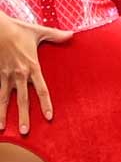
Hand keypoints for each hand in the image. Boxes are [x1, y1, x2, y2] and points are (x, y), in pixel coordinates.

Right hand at [0, 15, 71, 135]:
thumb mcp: (39, 31)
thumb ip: (57, 36)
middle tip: (25, 132)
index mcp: (32, 67)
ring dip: (3, 114)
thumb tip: (73, 34)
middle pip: (23, 100)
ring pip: (4, 99)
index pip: (41, 90)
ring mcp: (5, 75)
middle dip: (24, 116)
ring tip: (2, 128)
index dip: (46, 104)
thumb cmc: (18, 29)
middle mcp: (18, 74)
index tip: (49, 117)